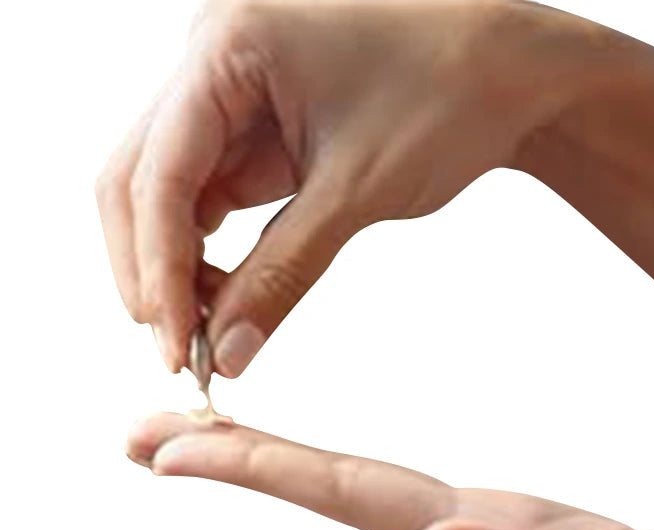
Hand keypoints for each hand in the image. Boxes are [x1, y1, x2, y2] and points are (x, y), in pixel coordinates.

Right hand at [96, 0, 594, 375]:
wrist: (507, 72)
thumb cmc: (448, 97)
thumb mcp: (357, 191)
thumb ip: (283, 272)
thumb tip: (228, 352)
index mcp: (227, 46)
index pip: (157, 171)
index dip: (157, 267)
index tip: (176, 346)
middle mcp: (212, 60)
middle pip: (139, 177)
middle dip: (153, 269)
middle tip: (182, 351)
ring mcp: (230, 93)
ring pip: (166, 191)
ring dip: (175, 264)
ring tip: (205, 335)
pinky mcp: (255, 128)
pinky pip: (209, 194)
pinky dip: (208, 250)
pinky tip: (224, 298)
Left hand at [127, 413, 653, 529]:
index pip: (353, 499)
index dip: (263, 465)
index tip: (170, 443)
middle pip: (342, 492)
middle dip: (247, 458)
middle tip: (150, 431)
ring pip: (379, 491)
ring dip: (297, 463)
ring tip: (230, 437)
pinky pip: (435, 494)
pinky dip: (376, 476)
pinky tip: (364, 479)